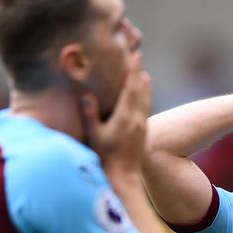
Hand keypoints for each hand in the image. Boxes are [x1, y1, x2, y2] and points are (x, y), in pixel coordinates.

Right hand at [80, 57, 151, 172]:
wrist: (123, 177)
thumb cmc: (104, 157)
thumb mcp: (94, 135)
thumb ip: (90, 114)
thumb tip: (87, 95)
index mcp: (125, 117)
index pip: (131, 88)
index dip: (133, 70)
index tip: (136, 55)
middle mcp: (137, 119)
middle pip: (140, 90)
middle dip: (139, 73)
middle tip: (139, 56)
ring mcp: (141, 126)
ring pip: (145, 100)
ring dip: (144, 85)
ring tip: (144, 74)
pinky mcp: (141, 133)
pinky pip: (145, 110)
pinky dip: (145, 98)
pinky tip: (144, 97)